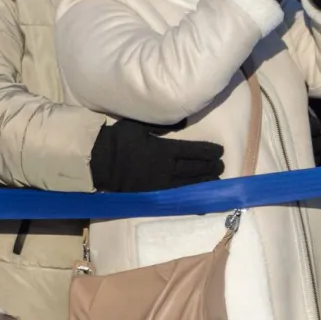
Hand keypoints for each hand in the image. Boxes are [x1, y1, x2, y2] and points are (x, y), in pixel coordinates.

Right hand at [91, 119, 224, 192]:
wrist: (98, 161)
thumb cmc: (117, 139)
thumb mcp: (139, 125)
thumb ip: (162, 125)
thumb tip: (183, 122)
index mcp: (164, 149)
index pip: (193, 150)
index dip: (208, 151)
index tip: (220, 151)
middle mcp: (166, 167)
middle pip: (195, 168)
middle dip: (210, 167)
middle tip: (221, 167)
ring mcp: (160, 182)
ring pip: (188, 183)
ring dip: (204, 182)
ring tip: (216, 181)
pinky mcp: (152, 193)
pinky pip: (176, 195)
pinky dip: (190, 197)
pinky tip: (199, 197)